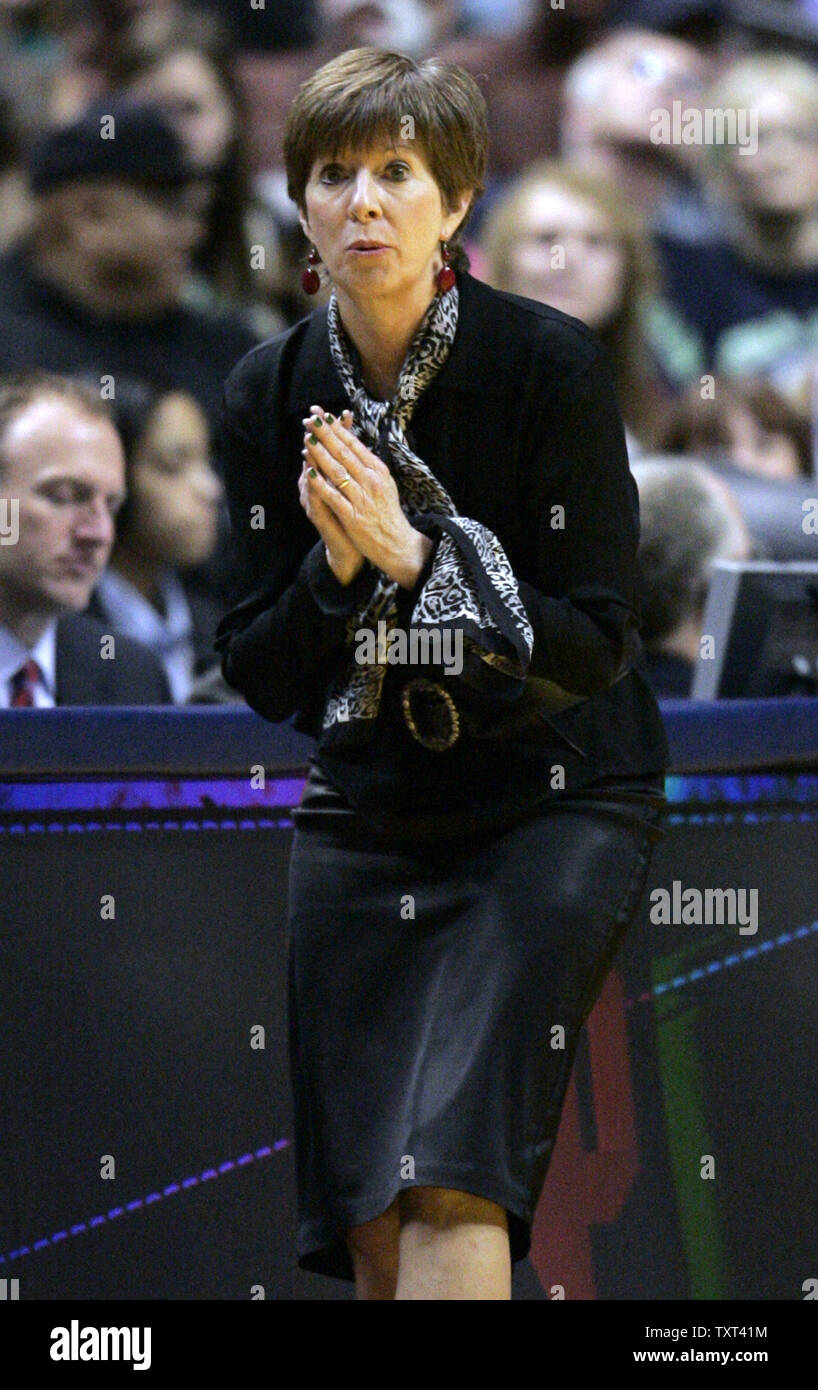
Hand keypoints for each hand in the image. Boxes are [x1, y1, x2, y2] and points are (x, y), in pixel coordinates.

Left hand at [301, 406, 432, 588]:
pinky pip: (334, 497)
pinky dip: (321, 484)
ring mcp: (362, 499)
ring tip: (307, 439)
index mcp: (379, 471)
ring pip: (338, 471)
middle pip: (345, 453)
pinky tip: (309, 472)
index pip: (355, 445)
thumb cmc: (387, 512)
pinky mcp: (353, 516)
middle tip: (311, 419)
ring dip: (321, 454)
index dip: (338, 429)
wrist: (397, 543)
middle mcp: (372, 481)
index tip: (324, 415)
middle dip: (326, 434)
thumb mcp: (384, 484)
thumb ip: (369, 466)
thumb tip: (353, 444)